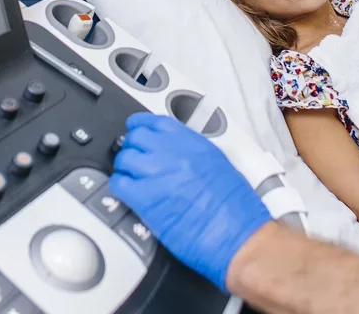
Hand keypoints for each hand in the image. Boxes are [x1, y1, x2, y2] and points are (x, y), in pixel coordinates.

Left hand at [110, 113, 270, 290]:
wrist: (239, 236)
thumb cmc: (238, 211)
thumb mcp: (220, 167)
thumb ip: (195, 156)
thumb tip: (179, 156)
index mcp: (194, 144)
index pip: (157, 122)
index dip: (141, 125)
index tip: (136, 128)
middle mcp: (175, 154)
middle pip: (136, 137)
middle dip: (132, 148)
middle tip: (133, 159)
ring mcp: (159, 174)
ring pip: (124, 159)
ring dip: (125, 168)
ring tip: (131, 179)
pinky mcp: (147, 199)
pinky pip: (120, 184)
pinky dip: (119, 187)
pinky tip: (127, 194)